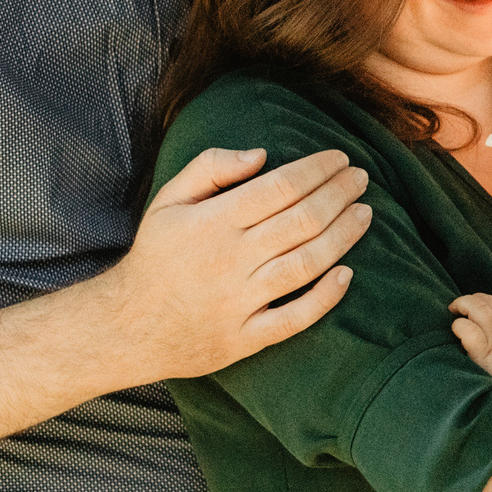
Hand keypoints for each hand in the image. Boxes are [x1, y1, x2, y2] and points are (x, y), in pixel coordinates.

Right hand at [96, 147, 368, 381]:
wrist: (126, 326)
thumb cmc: (157, 256)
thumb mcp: (169, 201)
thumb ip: (211, 167)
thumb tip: (262, 153)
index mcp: (211, 222)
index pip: (281, 186)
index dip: (318, 170)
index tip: (341, 159)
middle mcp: (229, 260)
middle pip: (302, 221)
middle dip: (339, 195)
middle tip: (362, 179)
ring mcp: (238, 301)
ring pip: (306, 264)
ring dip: (343, 236)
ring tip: (366, 213)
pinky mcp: (245, 338)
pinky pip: (294, 318)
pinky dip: (325, 298)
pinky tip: (348, 274)